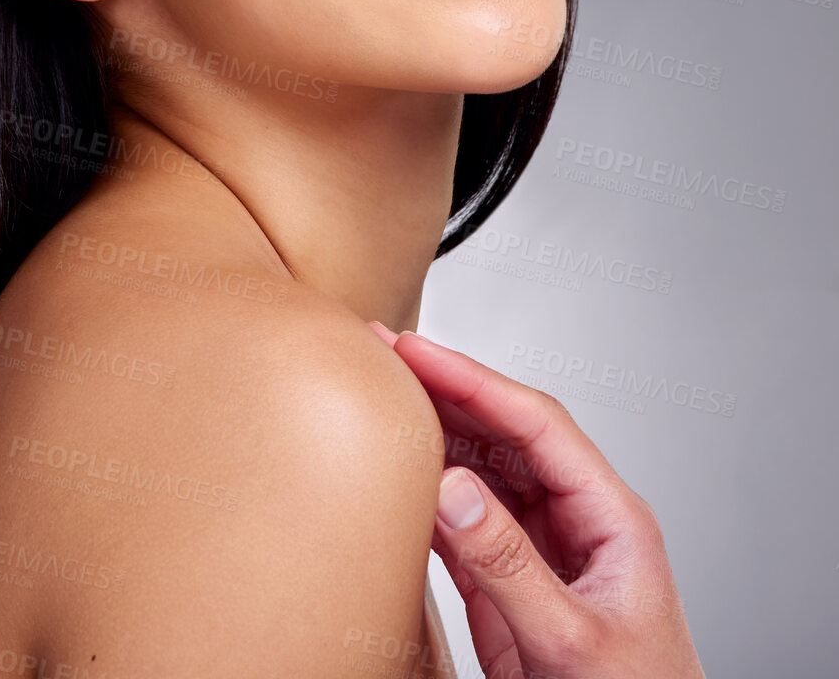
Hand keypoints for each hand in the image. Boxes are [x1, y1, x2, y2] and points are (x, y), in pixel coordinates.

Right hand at [369, 321, 705, 678]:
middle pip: (504, 432)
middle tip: (383, 353)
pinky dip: (423, 491)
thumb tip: (452, 487)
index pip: (536, 425)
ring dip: (431, 433)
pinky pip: (461, 519)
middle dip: (444, 388)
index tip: (416, 352)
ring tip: (379, 397)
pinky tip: (392, 473)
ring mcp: (540, 549)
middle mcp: (575, 521)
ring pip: (481, 468)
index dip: (473, 380)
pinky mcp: (509, 582)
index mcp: (612, 518)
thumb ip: (510, 566)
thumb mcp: (572, 640)